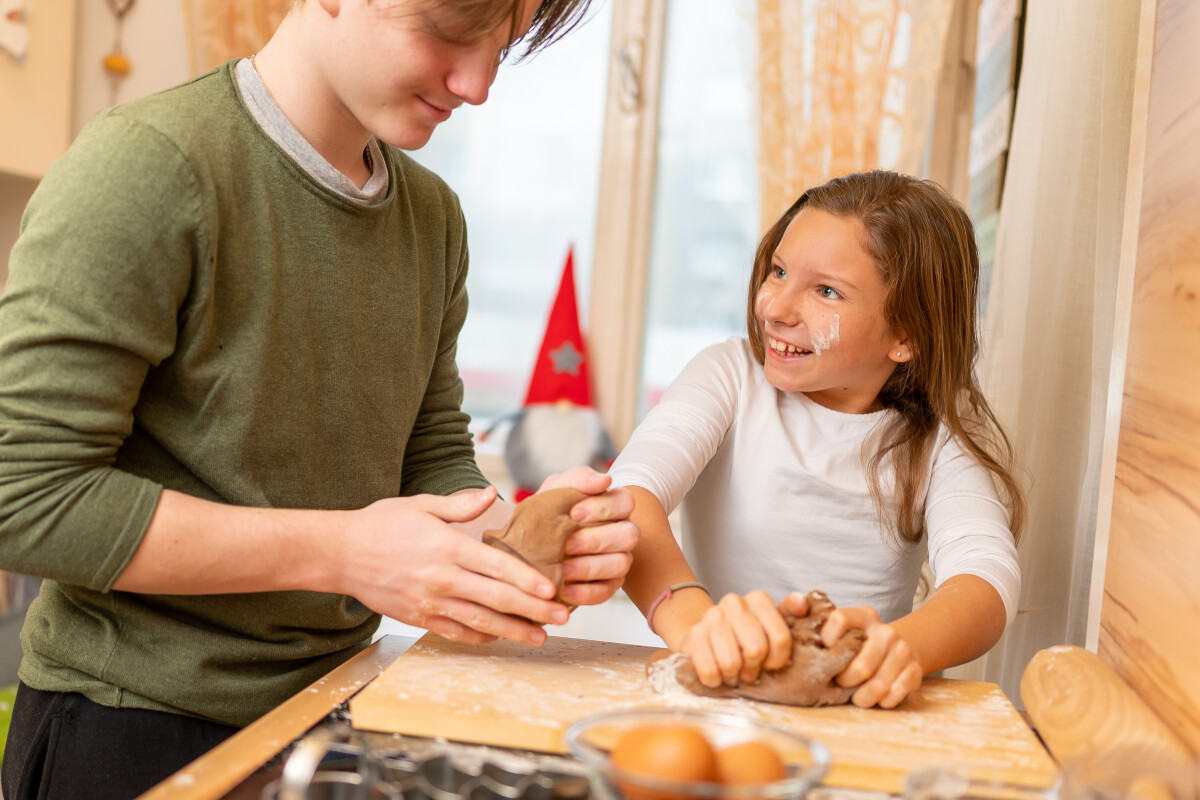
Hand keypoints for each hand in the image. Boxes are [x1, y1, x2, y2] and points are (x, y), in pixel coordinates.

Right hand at [341, 487, 569, 645]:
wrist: (340, 554)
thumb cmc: (381, 525)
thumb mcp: (421, 505)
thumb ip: (460, 504)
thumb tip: (491, 494)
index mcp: (447, 547)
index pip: (497, 567)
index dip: (527, 580)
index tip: (552, 589)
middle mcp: (442, 578)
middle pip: (496, 600)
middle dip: (533, 610)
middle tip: (561, 616)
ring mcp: (430, 602)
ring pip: (480, 622)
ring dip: (513, 630)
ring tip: (540, 635)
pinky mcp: (418, 618)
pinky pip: (456, 632)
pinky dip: (481, 636)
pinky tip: (501, 636)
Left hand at [536, 467, 637, 606]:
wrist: (527, 542)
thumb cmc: (546, 510)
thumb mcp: (556, 489)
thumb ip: (579, 479)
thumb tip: (605, 480)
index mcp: (614, 506)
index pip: (625, 502)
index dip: (603, 508)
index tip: (574, 513)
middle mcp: (622, 533)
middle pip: (629, 535)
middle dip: (597, 540)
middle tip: (567, 544)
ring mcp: (618, 560)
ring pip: (621, 564)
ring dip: (590, 567)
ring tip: (562, 569)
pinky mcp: (608, 585)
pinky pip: (606, 591)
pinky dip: (584, 593)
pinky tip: (563, 590)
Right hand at [680, 590, 796, 687]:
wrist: (704, 638)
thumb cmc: (743, 637)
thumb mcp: (771, 627)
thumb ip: (789, 615)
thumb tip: (801, 601)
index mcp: (758, 600)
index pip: (780, 638)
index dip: (777, 660)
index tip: (769, 663)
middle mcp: (734, 602)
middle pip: (756, 650)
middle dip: (753, 668)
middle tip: (748, 669)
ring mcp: (711, 616)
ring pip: (732, 662)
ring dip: (733, 675)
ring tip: (732, 671)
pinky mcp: (693, 635)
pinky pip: (710, 670)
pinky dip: (714, 680)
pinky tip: (716, 673)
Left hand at [822, 605, 922, 707]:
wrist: (899, 647)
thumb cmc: (861, 644)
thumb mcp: (845, 630)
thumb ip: (821, 627)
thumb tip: (795, 627)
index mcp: (863, 616)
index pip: (839, 619)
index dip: (828, 639)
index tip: (824, 653)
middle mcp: (885, 632)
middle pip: (860, 666)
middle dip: (846, 682)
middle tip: (840, 684)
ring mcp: (902, 650)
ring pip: (879, 684)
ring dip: (863, 698)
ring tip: (856, 697)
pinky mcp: (915, 670)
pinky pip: (896, 693)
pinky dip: (883, 701)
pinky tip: (877, 698)